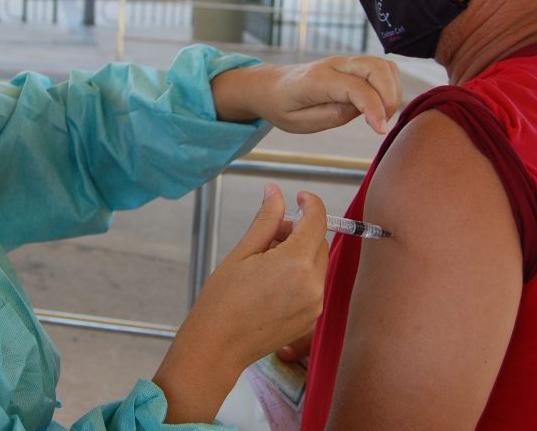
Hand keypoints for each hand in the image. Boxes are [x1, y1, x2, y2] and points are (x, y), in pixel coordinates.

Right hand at [153, 184, 327, 422]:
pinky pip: (313, 286)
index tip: (299, 197)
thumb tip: (275, 191)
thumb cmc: (222, 299)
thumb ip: (266, 220)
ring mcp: (315, 304)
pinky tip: (271, 282)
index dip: (310, 203)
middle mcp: (313, 284)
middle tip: (269, 234)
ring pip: (317, 265)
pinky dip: (299, 276)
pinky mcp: (311, 320)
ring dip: (300, 254)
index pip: (316, 221)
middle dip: (299, 231)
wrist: (218, 346)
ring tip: (266, 261)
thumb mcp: (243, 252)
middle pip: (318, 243)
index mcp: (296, 262)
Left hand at [212, 56, 401, 133]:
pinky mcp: (351, 64)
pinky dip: (389, 85)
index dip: (374, 108)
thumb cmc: (281, 106)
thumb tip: (365, 111)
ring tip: (383, 116)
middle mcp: (333, 65)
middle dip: (389, 97)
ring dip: (393, 90)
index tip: (380, 130)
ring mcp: (344, 61)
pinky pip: (380, 67)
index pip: (355, 88)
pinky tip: (380, 105)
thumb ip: (333, 116)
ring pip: (383, 65)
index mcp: (316, 80)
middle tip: (383, 124)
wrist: (269, 86)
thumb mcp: (299, 122)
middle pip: (376, 69)